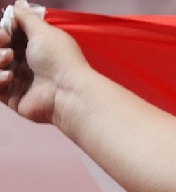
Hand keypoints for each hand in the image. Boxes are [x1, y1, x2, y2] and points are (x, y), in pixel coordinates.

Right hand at [0, 1, 87, 123]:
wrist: (67, 92)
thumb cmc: (59, 59)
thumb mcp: (43, 31)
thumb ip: (27, 18)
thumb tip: (18, 4)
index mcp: (34, 46)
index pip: (8, 35)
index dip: (3, 32)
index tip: (7, 32)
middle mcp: (26, 62)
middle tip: (8, 46)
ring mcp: (19, 80)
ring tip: (9, 60)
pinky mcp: (13, 97)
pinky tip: (9, 78)